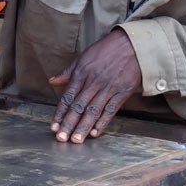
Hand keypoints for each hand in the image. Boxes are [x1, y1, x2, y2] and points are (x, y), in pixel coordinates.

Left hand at [48, 29, 141, 143]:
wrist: (132, 44)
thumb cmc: (106, 50)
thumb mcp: (84, 57)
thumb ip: (68, 72)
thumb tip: (52, 81)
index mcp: (82, 74)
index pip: (68, 97)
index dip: (60, 113)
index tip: (53, 126)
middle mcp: (93, 82)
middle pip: (79, 106)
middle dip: (69, 124)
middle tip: (61, 138)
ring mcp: (108, 88)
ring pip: (93, 111)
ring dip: (83, 127)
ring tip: (76, 140)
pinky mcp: (122, 92)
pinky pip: (111, 110)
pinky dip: (103, 122)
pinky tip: (95, 132)